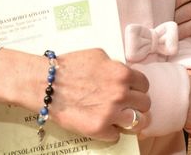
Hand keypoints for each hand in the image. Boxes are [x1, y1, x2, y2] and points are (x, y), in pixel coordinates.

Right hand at [0, 48, 150, 142]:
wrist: (46, 84)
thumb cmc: (68, 67)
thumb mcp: (98, 55)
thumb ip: (115, 65)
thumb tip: (124, 73)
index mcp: (122, 74)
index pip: (145, 84)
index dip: (138, 88)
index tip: (133, 91)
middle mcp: (120, 94)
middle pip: (145, 104)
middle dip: (137, 104)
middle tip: (128, 106)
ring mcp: (111, 112)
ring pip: (138, 123)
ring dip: (131, 121)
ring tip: (123, 120)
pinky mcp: (99, 129)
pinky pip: (117, 135)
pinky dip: (111, 132)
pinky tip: (103, 125)